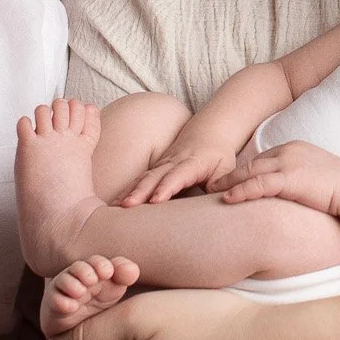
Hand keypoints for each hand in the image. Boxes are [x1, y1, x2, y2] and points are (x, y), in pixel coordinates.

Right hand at [118, 127, 237, 206]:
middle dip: (140, 191)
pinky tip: (113, 204)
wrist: (208, 132)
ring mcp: (161, 164)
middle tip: (127, 206)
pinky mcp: (155, 169)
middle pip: (154, 176)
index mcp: (192, 162)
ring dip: (128, 192)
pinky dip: (126, 191)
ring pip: (143, 178)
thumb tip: (215, 201)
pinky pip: (139, 180)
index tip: (155, 200)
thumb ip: (220, 185)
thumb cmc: (218, 155)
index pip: (177, 175)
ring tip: (114, 207)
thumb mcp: (226, 168)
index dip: (166, 187)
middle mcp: (173, 162)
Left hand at [214, 139, 339, 213]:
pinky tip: (227, 199)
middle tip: (210, 184)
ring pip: (250, 172)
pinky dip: (241, 191)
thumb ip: (298, 179)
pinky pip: (259, 184)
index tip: (229, 181)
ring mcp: (288, 163)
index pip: (262, 159)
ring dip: (228, 182)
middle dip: (230, 174)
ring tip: (211, 192)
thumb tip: (291, 193)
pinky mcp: (290, 178)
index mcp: (293, 148)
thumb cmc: (339, 188)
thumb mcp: (315, 177)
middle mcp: (288, 151)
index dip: (243, 171)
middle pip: (251, 163)